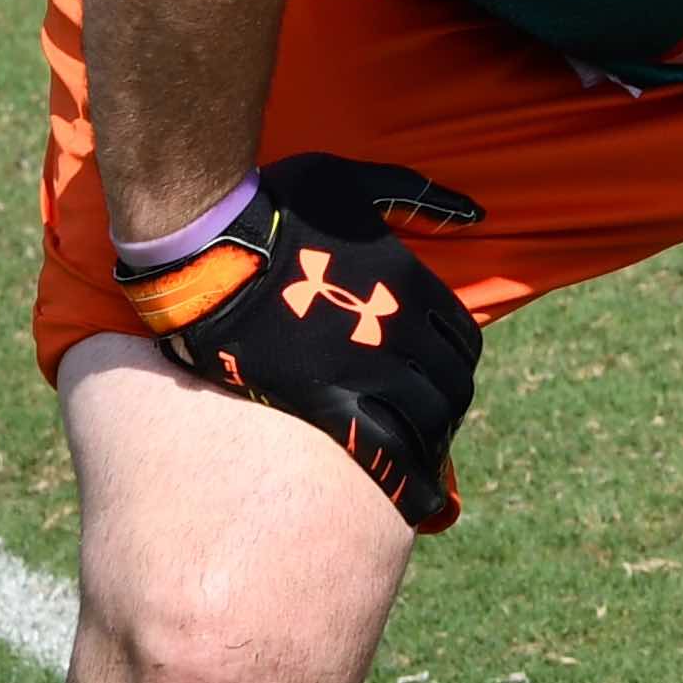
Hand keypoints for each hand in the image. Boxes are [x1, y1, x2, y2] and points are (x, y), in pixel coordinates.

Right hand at [116, 155, 487, 528]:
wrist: (208, 248)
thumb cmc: (275, 207)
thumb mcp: (353, 182)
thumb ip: (415, 197)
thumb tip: (475, 211)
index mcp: (410, 284)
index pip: (462, 341)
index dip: (456, 364)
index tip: (440, 375)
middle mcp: (399, 330)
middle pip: (450, 387)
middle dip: (447, 408)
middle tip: (431, 424)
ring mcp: (364, 369)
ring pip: (426, 422)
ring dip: (432, 444)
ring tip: (422, 461)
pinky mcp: (323, 403)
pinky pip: (381, 452)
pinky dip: (407, 480)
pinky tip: (414, 500)